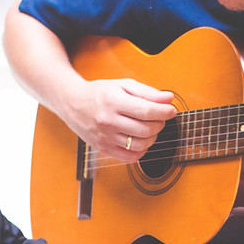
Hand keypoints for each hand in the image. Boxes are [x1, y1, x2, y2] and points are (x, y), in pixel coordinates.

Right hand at [62, 78, 176, 162]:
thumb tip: (168, 99)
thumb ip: (147, 92)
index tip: (171, 110)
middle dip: (160, 124)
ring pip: (140, 145)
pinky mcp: (104, 148)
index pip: (146, 110)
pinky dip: (141, 151)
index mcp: (113, 101)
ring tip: (151, 128)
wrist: (72, 103)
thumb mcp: (122, 85)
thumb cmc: (99, 93)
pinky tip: (141, 140)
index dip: (164, 112)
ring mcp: (105, 137)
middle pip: (146, 129)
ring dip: (153, 138)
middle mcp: (108, 121)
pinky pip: (130, 157)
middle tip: (160, 118)